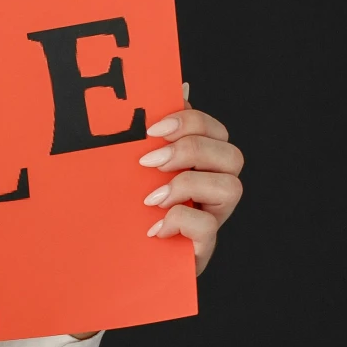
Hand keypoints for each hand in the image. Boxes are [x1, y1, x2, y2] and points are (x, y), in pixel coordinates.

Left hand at [139, 86, 242, 274]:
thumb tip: (178, 85)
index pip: (214, 129)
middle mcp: (214, 188)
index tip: (152, 130)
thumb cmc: (126, 206)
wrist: (113, 261)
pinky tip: (154, 225)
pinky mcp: (201, 248)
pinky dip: (180, 221)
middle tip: (149, 162)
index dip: (190, 121)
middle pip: (231, 154)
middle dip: (190, 150)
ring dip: (188, 184)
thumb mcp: (131, 167)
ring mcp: (212, 218)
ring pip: (232, 187)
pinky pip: (208, 228)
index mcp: (200, 163)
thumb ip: (152, 133)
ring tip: (151, 198)